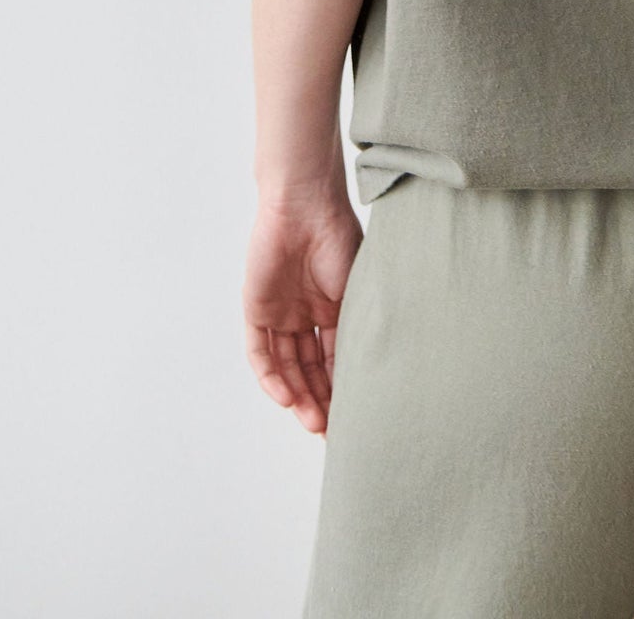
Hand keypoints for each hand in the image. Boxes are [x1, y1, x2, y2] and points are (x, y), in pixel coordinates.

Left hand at [244, 186, 362, 435]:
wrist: (305, 204)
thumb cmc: (339, 237)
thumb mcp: (356, 288)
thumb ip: (358, 326)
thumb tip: (377, 373)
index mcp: (333, 309)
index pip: (334, 360)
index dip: (341, 391)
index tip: (352, 420)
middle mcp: (305, 315)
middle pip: (309, 369)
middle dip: (319, 400)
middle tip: (329, 431)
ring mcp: (280, 312)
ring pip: (285, 365)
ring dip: (296, 395)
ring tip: (311, 420)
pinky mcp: (256, 307)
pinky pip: (259, 350)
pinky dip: (270, 375)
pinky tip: (285, 396)